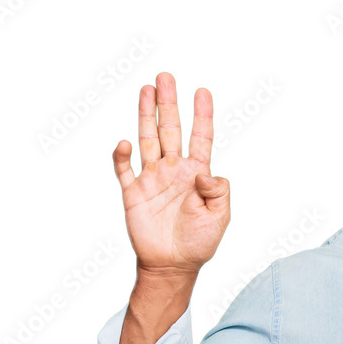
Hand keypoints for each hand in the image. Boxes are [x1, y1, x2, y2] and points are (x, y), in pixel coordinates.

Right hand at [113, 72, 229, 275]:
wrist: (173, 266)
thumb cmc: (199, 243)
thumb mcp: (220, 217)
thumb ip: (218, 192)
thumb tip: (206, 173)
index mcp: (197, 175)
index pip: (201, 139)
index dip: (202, 116)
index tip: (202, 92)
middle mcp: (174, 171)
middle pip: (170, 130)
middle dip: (169, 104)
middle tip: (166, 77)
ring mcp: (152, 179)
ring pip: (148, 139)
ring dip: (146, 115)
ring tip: (147, 89)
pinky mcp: (133, 192)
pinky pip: (124, 169)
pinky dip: (122, 155)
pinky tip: (125, 142)